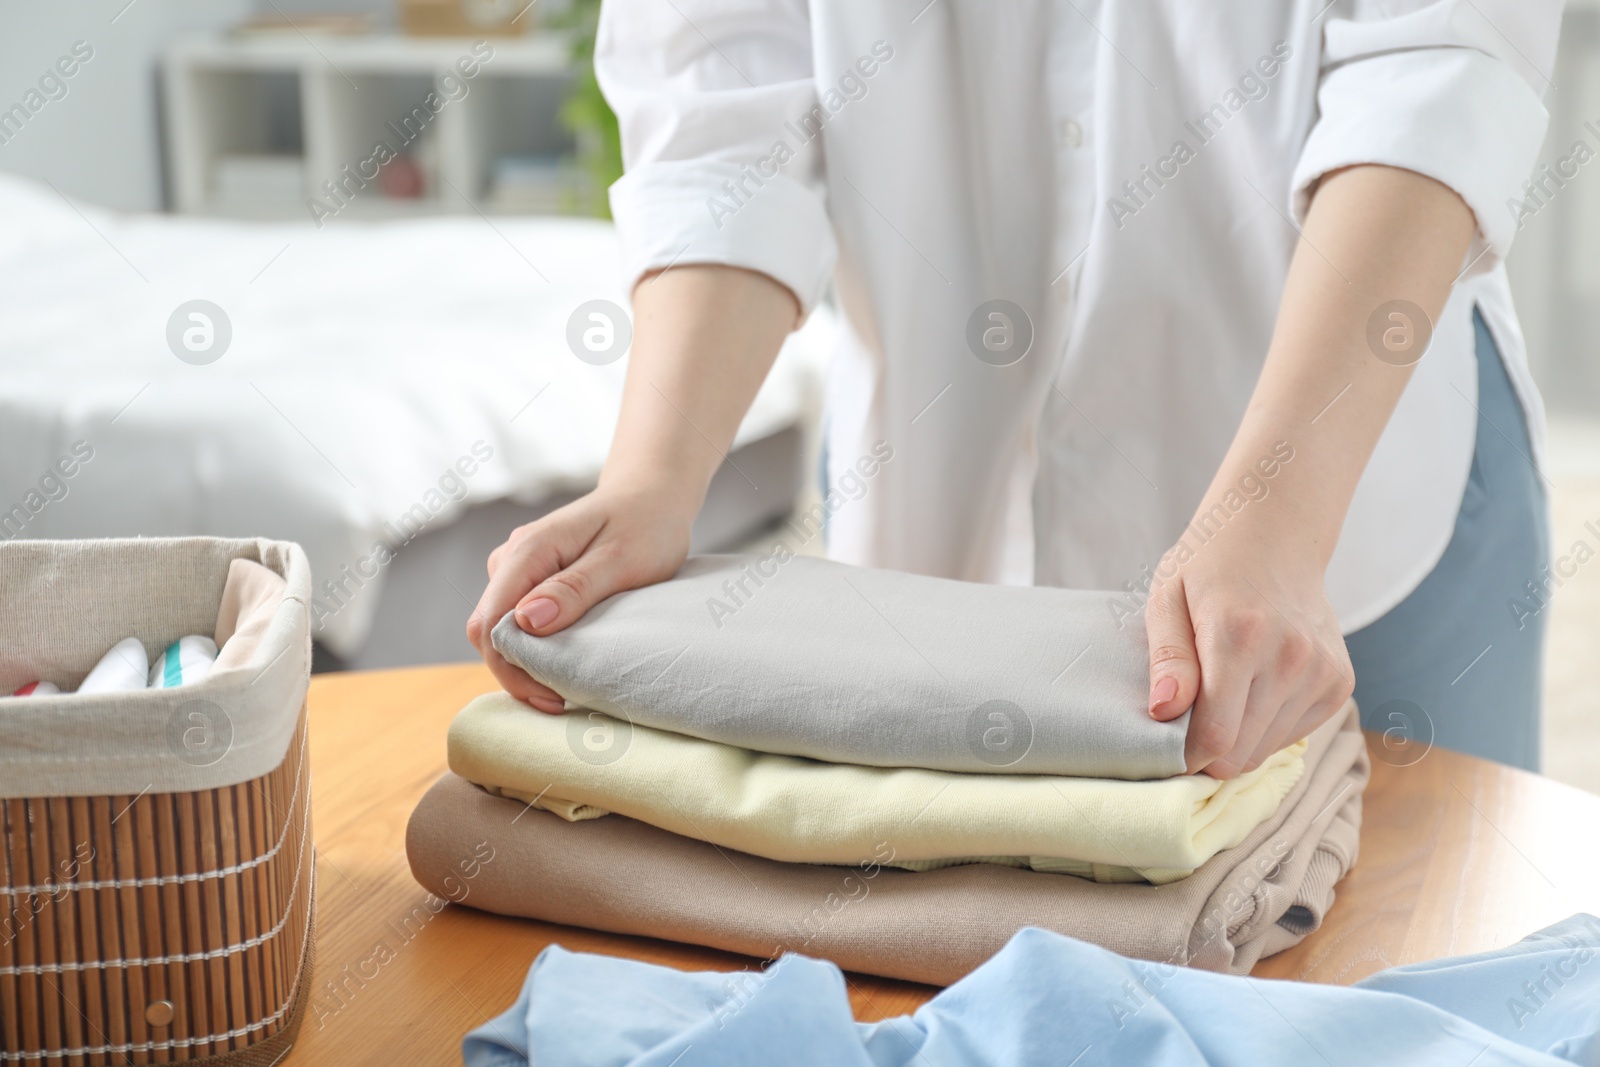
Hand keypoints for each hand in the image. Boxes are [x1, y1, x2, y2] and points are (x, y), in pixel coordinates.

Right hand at [467, 479, 695, 712]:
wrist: (651, 496)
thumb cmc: (645, 524)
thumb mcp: (620, 559)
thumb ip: (573, 589)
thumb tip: (526, 621)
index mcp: (528, 550)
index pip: (490, 623)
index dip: (512, 668)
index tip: (553, 696)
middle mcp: (511, 558)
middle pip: (488, 631)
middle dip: (517, 672)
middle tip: (563, 702)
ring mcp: (517, 568)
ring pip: (500, 629)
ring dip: (526, 663)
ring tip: (567, 688)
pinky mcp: (530, 578)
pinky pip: (516, 622)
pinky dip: (535, 648)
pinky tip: (564, 665)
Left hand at [1143, 521, 1353, 778]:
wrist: (1276, 536)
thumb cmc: (1209, 567)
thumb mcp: (1167, 599)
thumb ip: (1167, 658)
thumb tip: (1163, 712)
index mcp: (1240, 635)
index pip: (1216, 735)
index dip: (1185, 757)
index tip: (1166, 750)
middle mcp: (1290, 657)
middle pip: (1242, 752)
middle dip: (1207, 752)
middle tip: (1185, 725)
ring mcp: (1322, 672)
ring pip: (1266, 750)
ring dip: (1237, 740)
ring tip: (1220, 699)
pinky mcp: (1340, 682)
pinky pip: (1292, 735)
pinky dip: (1265, 728)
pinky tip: (1252, 691)